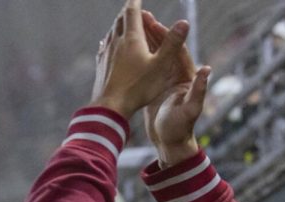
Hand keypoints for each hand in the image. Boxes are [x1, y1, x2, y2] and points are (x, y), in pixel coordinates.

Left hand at [92, 0, 189, 119]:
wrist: (109, 108)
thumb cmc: (137, 88)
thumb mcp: (160, 66)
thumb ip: (172, 44)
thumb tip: (184, 23)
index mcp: (131, 39)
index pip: (132, 13)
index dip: (135, 2)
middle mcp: (116, 43)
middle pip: (120, 20)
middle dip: (127, 12)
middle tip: (133, 8)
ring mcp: (106, 55)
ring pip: (111, 33)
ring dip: (118, 25)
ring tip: (123, 24)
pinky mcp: (100, 67)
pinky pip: (104, 47)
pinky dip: (109, 39)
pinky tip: (107, 44)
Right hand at [141, 10, 208, 165]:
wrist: (171, 144)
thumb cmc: (180, 129)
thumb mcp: (189, 111)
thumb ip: (198, 90)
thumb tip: (207, 69)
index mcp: (186, 77)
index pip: (177, 50)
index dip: (166, 36)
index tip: (153, 24)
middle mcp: (178, 75)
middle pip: (166, 48)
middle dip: (154, 33)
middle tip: (141, 18)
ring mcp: (166, 81)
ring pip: (156, 55)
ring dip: (146, 41)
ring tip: (132, 28)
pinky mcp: (156, 87)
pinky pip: (148, 67)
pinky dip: (140, 56)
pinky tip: (128, 50)